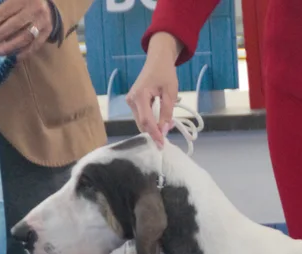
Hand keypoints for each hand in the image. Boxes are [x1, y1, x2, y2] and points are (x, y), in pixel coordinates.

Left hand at [0, 0, 52, 59]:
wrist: (46, 4)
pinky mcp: (47, 33)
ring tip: (0, 51)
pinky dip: (25, 53)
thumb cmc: (24, 1)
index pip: (4, 12)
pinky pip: (36, 45)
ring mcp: (42, 23)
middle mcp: (33, 10)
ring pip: (25, 37)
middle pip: (14, 25)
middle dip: (0, 35)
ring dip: (11, 46)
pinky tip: (15, 57)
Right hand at [127, 33, 181, 147]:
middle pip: (142, 124)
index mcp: (140, 96)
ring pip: (142, 122)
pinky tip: (161, 120)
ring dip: (154, 127)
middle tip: (168, 134)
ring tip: (167, 124)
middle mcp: (131, 100)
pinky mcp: (133, 102)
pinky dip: (151, 121)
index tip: (162, 145)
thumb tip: (164, 130)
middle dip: (154, 132)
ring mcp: (131, 101)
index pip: (146, 121)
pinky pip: (142, 117)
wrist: (158, 60)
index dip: (155, 134)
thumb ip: (167, 113)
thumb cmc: (165, 74)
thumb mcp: (170, 94)